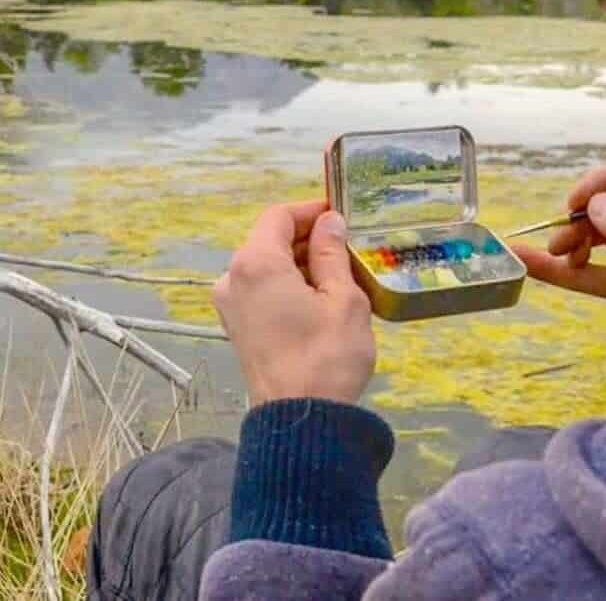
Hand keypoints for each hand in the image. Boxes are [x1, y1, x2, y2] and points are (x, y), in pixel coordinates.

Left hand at [213, 201, 375, 406]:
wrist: (300, 423)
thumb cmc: (327, 355)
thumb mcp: (343, 297)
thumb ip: (332, 253)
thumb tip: (329, 222)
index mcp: (256, 262)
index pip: (279, 216)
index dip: (310, 211)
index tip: (339, 214)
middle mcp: (233, 278)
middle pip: (269, 239)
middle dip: (307, 238)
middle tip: (346, 247)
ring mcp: (230, 305)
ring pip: (265, 265)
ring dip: (299, 262)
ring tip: (339, 275)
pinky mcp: (236, 327)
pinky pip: (261, 289)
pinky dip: (287, 284)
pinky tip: (318, 299)